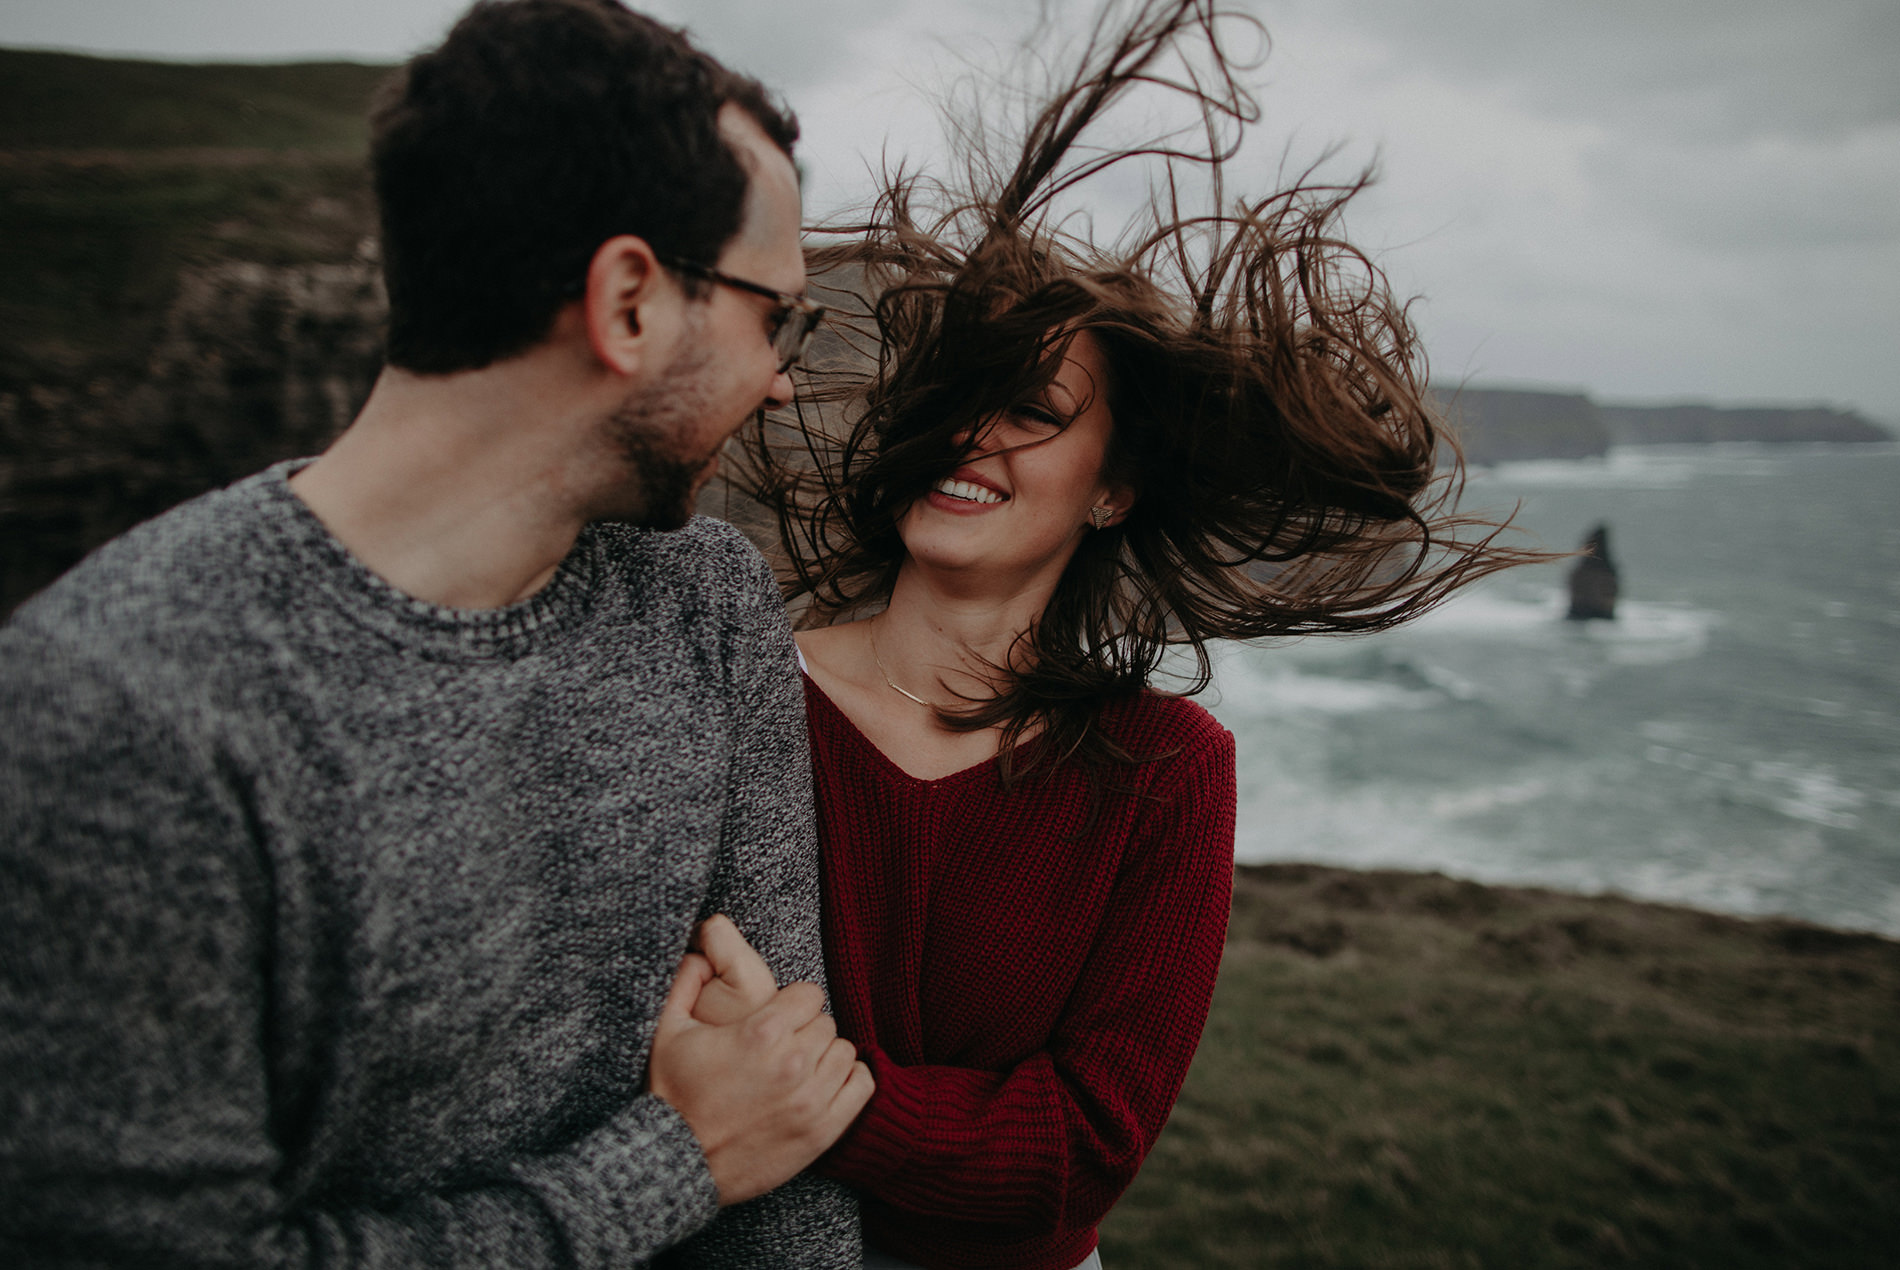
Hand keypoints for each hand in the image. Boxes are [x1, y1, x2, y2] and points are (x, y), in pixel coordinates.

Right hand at [651, 925, 873, 1205]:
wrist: (676, 1162)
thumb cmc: (669, 1096)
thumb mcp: (666, 1031)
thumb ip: (682, 982)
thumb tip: (697, 952)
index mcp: (761, 1032)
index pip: (810, 995)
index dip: (794, 1003)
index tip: (780, 1016)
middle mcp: (792, 1062)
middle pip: (826, 1024)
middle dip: (806, 1030)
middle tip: (784, 1046)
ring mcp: (809, 1099)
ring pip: (844, 1052)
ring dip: (825, 1055)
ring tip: (801, 1066)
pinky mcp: (821, 1132)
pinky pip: (861, 1087)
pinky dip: (848, 1081)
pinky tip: (824, 1084)